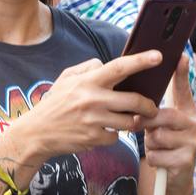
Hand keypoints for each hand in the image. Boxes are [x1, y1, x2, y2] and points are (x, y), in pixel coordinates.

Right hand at [10, 50, 162, 163]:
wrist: (37, 133)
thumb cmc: (54, 104)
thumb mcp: (65, 79)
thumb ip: (87, 68)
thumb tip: (105, 64)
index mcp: (87, 82)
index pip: (119, 68)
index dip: (140, 61)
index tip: (158, 56)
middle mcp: (92, 100)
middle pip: (134, 101)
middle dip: (149, 106)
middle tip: (152, 108)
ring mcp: (94, 121)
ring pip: (129, 122)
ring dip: (133, 122)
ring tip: (129, 120)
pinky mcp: (93, 139)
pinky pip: (116, 137)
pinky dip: (114, 135)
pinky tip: (104, 131)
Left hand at [143, 55, 195, 188]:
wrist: (174, 177)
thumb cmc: (165, 145)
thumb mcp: (161, 125)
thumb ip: (154, 111)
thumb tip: (139, 101)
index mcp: (188, 111)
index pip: (184, 89)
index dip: (181, 73)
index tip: (180, 55)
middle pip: (165, 115)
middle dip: (147, 122)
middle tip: (138, 126)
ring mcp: (194, 143)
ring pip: (158, 137)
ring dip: (150, 144)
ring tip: (156, 147)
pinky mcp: (188, 160)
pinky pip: (157, 155)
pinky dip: (153, 159)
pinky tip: (161, 160)